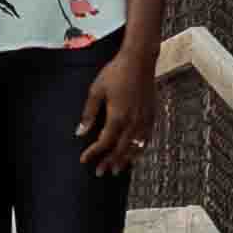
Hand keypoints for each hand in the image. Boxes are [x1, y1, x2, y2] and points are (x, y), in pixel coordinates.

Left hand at [73, 40, 160, 176]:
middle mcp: (132, 122)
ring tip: (117, 170)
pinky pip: (146, 139)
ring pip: (135, 147)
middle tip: (100, 172)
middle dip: (109, 162)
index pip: (104, 142)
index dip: (93, 153)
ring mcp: (144, 120)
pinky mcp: (152, 115)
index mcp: (117, 117)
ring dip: (125, 160)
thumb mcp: (96, 91)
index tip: (84, 160)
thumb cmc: (116, 73)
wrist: (139, 60)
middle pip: (120, 149)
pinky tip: (135, 154)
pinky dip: (139, 150)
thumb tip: (80, 132)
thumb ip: (89, 114)